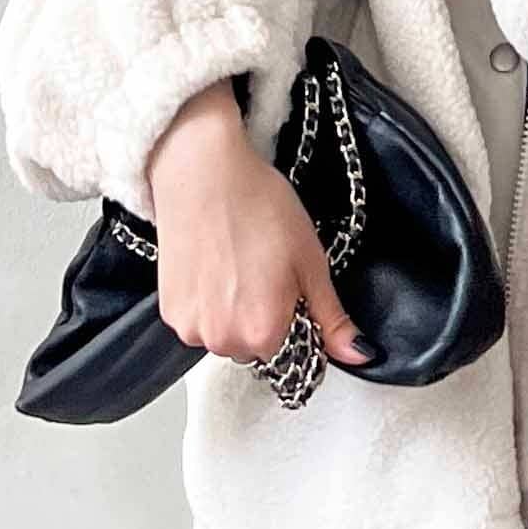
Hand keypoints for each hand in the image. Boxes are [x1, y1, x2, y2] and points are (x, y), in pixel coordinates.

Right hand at [146, 80, 374, 369]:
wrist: (203, 172)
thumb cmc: (259, 207)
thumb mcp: (310, 262)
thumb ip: (332, 318)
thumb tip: (359, 356)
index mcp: (263, 332)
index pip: (291, 350)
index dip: (295, 317)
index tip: (289, 286)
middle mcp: (222, 340)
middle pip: (256, 347)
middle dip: (264, 319)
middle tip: (262, 271)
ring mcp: (189, 327)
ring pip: (226, 335)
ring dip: (234, 313)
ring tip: (236, 266)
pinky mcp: (167, 311)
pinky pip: (199, 322)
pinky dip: (208, 304)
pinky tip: (214, 267)